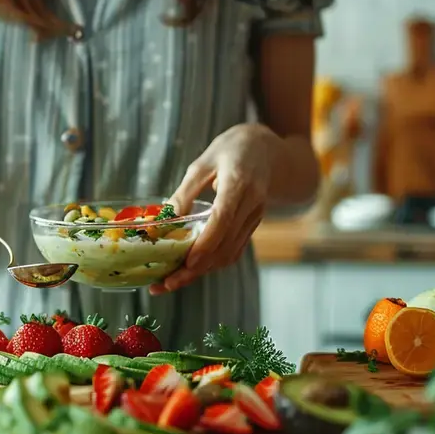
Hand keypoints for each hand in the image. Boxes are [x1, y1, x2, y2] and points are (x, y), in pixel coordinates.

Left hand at [151, 124, 278, 294]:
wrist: (268, 150)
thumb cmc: (231, 151)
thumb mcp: (203, 162)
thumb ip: (185, 191)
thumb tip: (166, 219)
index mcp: (239, 183)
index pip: (223, 219)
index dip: (206, 243)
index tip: (187, 261)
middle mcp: (252, 203)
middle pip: (225, 244)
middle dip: (196, 268)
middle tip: (166, 282)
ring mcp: (255, 217)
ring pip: (230, 252)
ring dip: (202, 271)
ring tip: (172, 280)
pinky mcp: (253, 226)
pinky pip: (234, 250)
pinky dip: (213, 262)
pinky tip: (191, 269)